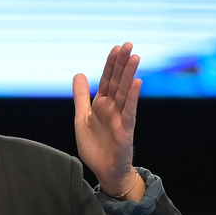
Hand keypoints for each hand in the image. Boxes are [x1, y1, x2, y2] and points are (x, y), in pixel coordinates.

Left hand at [73, 42, 143, 200]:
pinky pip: (130, 110)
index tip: (116, 47)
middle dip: (122, 63)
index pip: (107, 79)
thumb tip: (78, 74)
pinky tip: (137, 82)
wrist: (105, 170)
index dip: (110, 64)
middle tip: (128, 44)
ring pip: (125, 92)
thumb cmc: (96, 146)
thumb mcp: (82, 117)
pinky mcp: (126, 129)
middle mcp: (113, 108)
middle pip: (117, 81)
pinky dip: (133, 97)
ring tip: (135, 57)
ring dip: (129, 74)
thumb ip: (81, 96)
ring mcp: (121, 117)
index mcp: (101, 104)